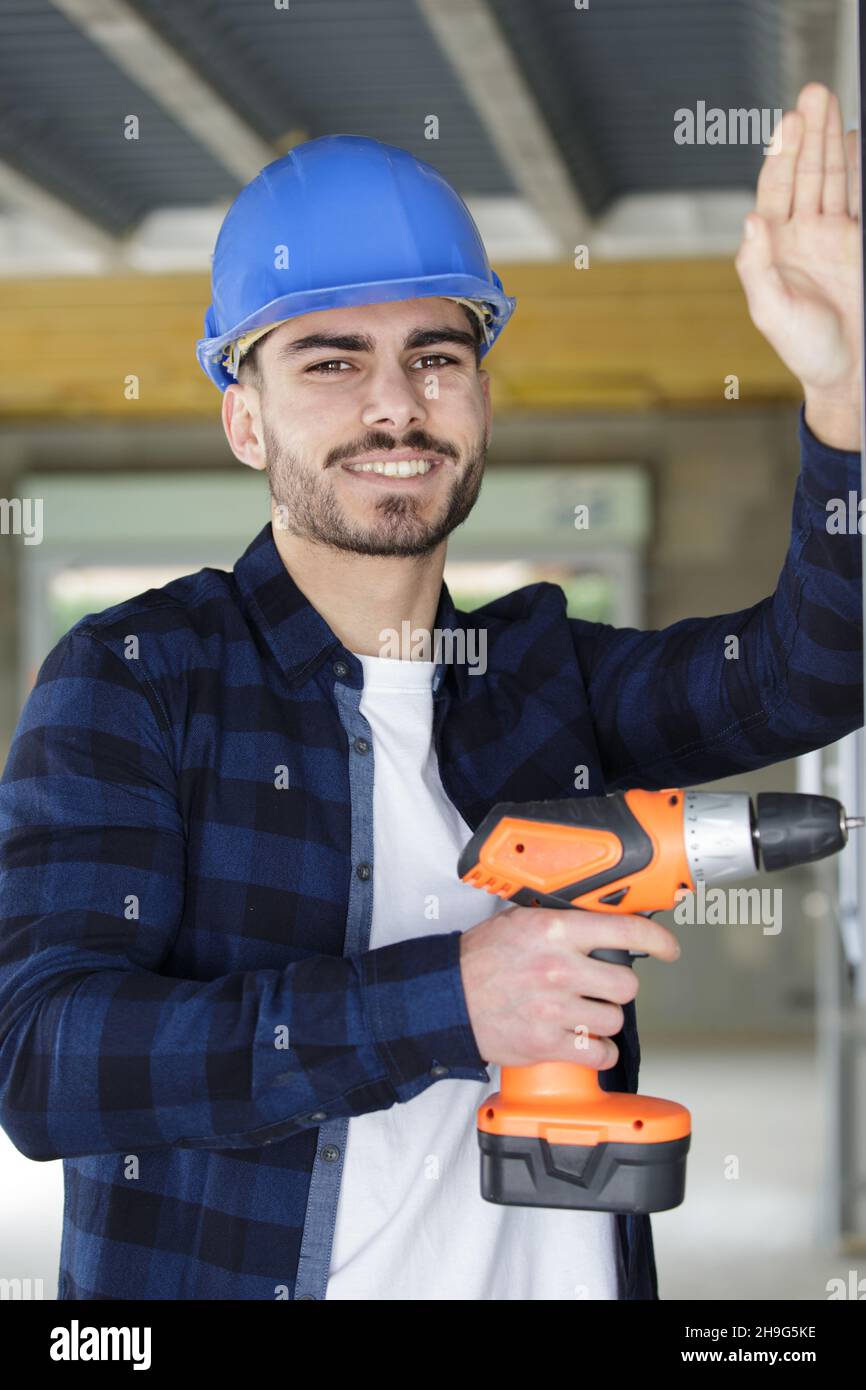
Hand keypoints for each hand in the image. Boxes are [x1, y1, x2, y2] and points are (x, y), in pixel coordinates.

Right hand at [458, 904, 679, 1068]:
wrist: (445, 997)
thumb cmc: (480, 959)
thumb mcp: (519, 922)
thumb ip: (561, 923)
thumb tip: (599, 922)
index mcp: (555, 931)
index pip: (624, 930)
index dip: (657, 940)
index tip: (668, 948)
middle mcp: (559, 969)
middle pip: (626, 984)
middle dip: (617, 987)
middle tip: (601, 987)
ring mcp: (554, 1009)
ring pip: (614, 1020)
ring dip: (605, 1020)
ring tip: (584, 1015)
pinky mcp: (546, 1043)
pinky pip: (597, 1053)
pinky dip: (597, 1052)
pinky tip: (584, 1042)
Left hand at [734, 83, 861, 446]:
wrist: (847, 371)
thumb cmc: (803, 349)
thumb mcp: (770, 312)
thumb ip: (756, 266)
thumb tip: (751, 219)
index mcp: (773, 248)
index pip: (775, 191)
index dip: (781, 157)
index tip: (789, 123)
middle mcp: (800, 235)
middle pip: (805, 173)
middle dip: (809, 134)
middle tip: (814, 93)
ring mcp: (831, 236)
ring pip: (832, 177)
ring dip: (831, 141)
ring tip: (831, 104)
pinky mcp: (857, 242)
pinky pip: (857, 196)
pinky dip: (856, 168)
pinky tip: (852, 141)